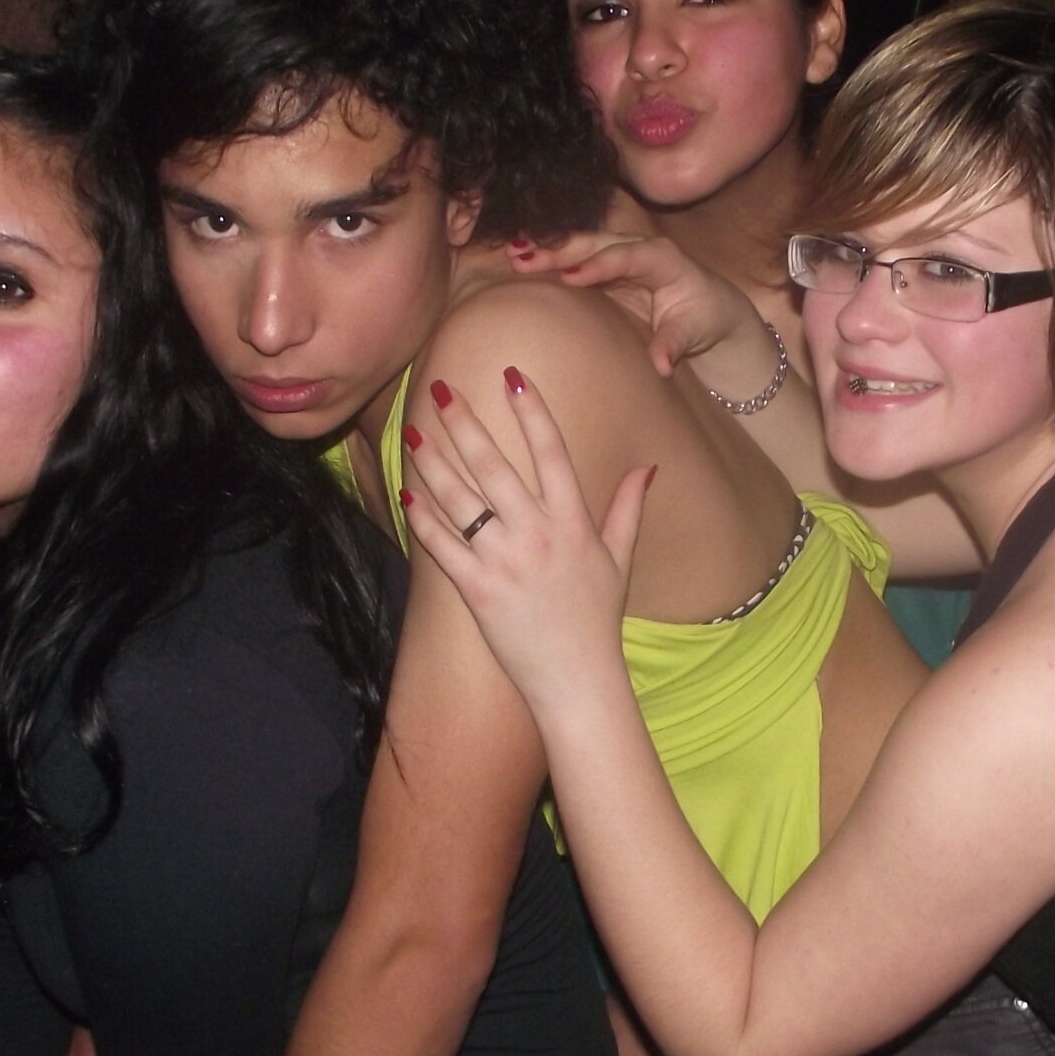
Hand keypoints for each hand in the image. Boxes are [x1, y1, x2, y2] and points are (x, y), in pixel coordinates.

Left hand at [400, 369, 653, 709]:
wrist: (576, 680)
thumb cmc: (597, 619)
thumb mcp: (619, 560)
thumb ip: (628, 508)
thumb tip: (646, 467)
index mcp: (574, 521)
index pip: (551, 451)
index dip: (532, 411)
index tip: (513, 375)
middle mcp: (538, 534)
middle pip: (495, 465)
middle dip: (466, 422)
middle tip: (443, 387)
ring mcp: (505, 562)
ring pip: (461, 499)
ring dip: (434, 461)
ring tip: (415, 431)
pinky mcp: (478, 590)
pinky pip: (442, 546)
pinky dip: (423, 519)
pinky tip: (408, 493)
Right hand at [510, 231, 759, 377]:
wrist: (711, 311)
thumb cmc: (704, 318)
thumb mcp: (693, 332)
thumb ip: (674, 344)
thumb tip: (660, 365)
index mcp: (663, 258)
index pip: (626, 258)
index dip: (599, 265)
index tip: (570, 276)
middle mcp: (639, 249)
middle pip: (596, 244)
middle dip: (561, 250)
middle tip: (525, 257)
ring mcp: (621, 256)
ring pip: (582, 247)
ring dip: (549, 250)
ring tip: (514, 254)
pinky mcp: (608, 269)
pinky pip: (578, 259)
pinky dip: (552, 259)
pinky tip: (525, 259)